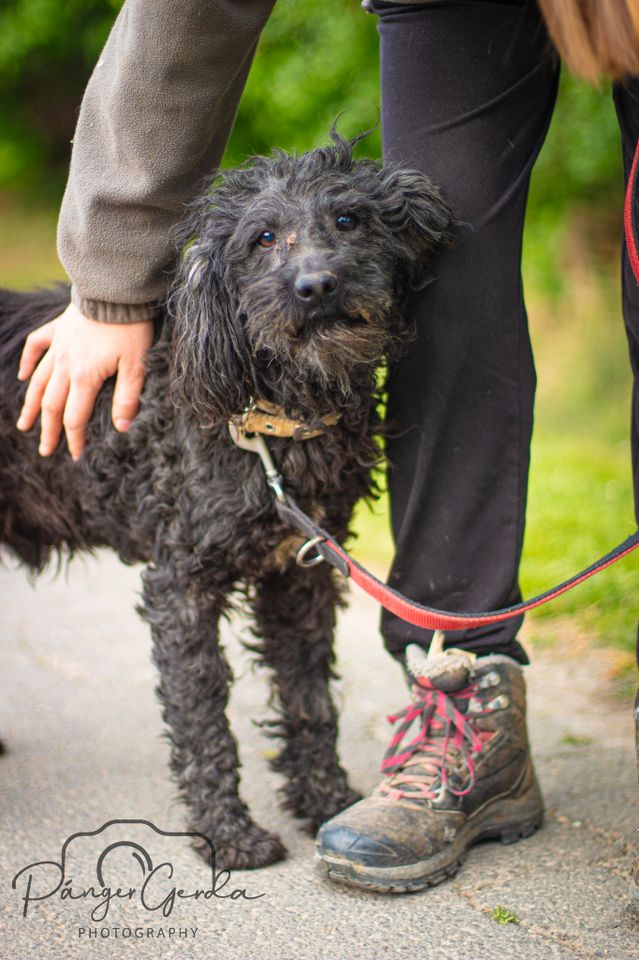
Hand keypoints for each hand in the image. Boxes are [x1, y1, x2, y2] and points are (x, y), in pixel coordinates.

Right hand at [16, 301, 153, 460]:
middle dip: (49, 430)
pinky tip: (23, 377)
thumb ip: (128, 399)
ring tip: (24, 425)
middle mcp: (65, 365)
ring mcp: (58, 346)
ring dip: (32, 405)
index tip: (75, 455)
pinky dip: (28, 362)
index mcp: (85, 378)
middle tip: (45, 451)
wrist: (117, 289)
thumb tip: (122, 428)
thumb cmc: (131, 328)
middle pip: (52, 405)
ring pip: (39, 382)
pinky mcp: (58, 329)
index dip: (74, 439)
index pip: (75, 418)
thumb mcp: (137, 367)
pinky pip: (35, 346)